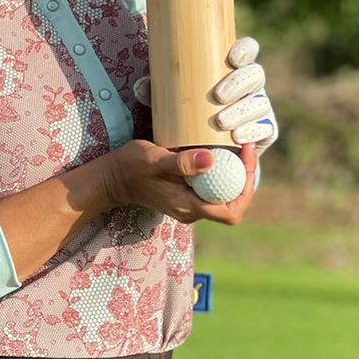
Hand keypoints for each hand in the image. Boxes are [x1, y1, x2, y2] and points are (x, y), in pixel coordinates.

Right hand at [100, 139, 259, 225]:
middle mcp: (192, 211)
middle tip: (247, 147)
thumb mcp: (154, 159)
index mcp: (188, 207)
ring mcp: (190, 205)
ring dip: (236, 174)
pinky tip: (222, 152)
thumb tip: (211, 159)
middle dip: (245, 177)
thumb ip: (182, 162)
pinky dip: (223, 172)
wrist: (112, 178)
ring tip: (238, 147)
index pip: (231, 211)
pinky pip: (213, 188)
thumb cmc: (130, 167)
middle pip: (233, 203)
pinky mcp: (187, 196)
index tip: (246, 157)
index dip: (246, 188)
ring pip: (225, 196)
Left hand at [133, 35, 278, 160]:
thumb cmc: (183, 112)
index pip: (247, 50)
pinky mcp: (264, 131)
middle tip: (217, 96)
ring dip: (242, 111)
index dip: (245, 50)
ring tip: (221, 122)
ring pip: (259, 103)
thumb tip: (140, 87)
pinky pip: (267, 129)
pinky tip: (239, 136)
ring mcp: (258, 107)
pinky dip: (254, 132)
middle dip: (239, 84)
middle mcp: (250, 85)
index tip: (231, 56)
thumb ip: (155, 92)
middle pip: (255, 75)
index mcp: (232, 68)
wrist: (198, 146)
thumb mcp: (168, 99)